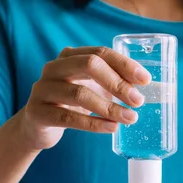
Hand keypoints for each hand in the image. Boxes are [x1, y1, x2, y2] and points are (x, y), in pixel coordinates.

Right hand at [18, 46, 151, 150]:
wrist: (37, 128)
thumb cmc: (70, 105)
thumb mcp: (90, 89)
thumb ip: (111, 85)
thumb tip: (144, 90)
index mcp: (69, 56)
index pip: (100, 53)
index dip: (125, 65)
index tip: (145, 80)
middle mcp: (54, 68)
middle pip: (90, 66)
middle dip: (118, 83)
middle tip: (138, 101)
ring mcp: (43, 90)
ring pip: (80, 94)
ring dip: (110, 108)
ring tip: (129, 118)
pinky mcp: (38, 113)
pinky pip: (70, 118)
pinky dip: (94, 124)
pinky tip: (111, 128)